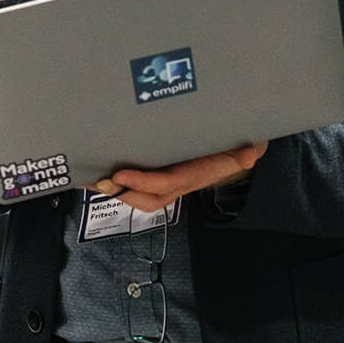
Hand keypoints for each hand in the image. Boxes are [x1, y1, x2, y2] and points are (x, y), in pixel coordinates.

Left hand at [93, 141, 267, 213]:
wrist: (240, 151)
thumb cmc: (237, 145)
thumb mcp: (247, 144)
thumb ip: (247, 150)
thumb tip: (249, 155)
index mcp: (196, 175)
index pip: (166, 183)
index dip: (142, 182)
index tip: (120, 175)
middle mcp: (181, 182)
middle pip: (149, 198)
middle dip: (123, 193)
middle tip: (98, 181)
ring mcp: (173, 181)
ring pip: (143, 196)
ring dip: (118, 191)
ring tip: (93, 181)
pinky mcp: (166, 175)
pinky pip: (143, 185)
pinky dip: (122, 184)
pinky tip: (103, 176)